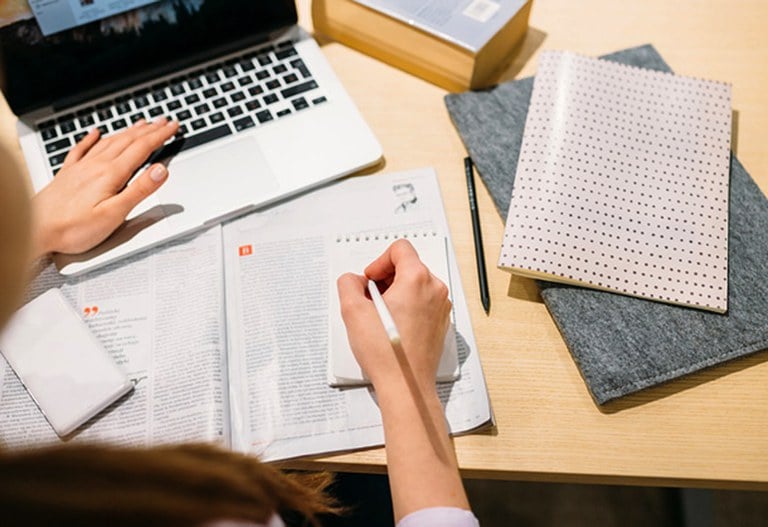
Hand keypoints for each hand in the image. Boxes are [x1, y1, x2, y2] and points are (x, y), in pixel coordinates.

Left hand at [30, 118, 178, 257]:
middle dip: (149, 130)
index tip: (174, 127)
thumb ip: (139, 190)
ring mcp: (80, 168)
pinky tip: (95, 133)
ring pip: (109, 142)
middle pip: (128, 141)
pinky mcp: (67, 174)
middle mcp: (95, 166)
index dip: (160, 136)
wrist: (36, 230)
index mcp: (110, 174)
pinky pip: (82, 149)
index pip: (142, 149)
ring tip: (140, 124)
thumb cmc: (73, 228)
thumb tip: (161, 170)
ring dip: (128, 131)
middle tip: (164, 121)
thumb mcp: (115, 213)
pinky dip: (91, 139)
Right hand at [338, 240, 469, 520]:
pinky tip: (392, 327)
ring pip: (416, 285)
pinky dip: (407, 307)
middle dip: (386, 278)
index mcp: (417, 279)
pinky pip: (423, 303)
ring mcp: (441, 307)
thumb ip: (348, 285)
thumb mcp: (353, 311)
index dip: (379, 261)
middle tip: (370, 299)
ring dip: (396, 293)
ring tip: (379, 315)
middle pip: (409, 266)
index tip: (369, 282)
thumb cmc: (385, 351)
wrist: (406, 385)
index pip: (400, 249)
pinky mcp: (441, 324)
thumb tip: (354, 281)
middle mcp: (434, 289)